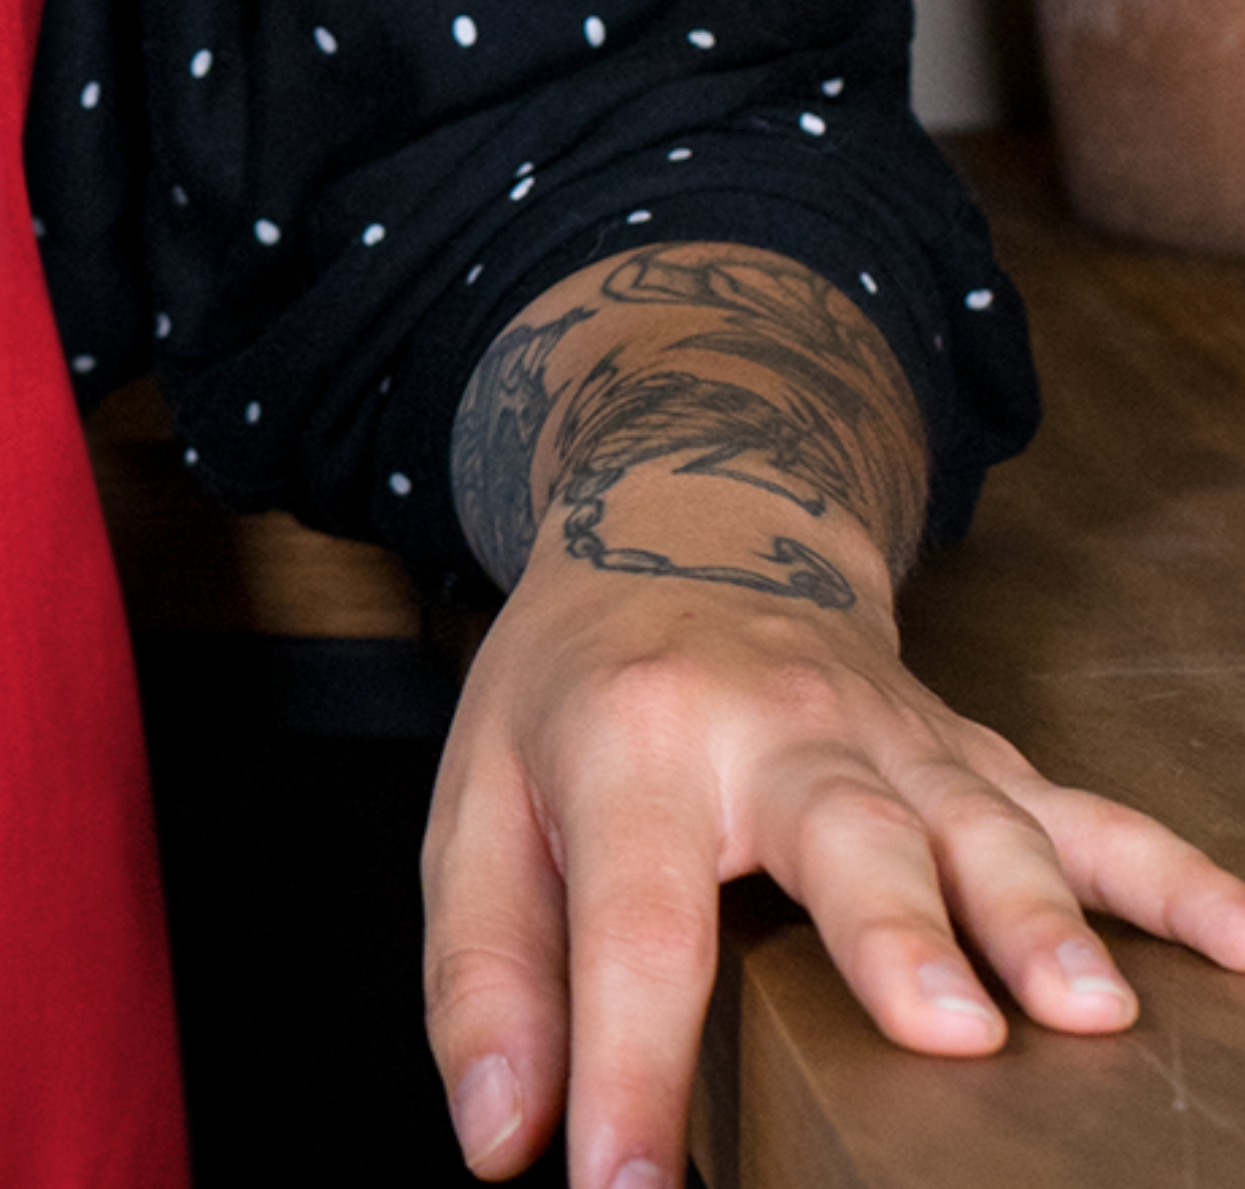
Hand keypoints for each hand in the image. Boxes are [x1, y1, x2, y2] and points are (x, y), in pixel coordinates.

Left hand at [428, 243, 1244, 1187]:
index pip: (630, 924)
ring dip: (1041, 915)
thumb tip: (498, 1140)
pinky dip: (1178, 879)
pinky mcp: (977, 754)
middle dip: (895, 932)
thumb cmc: (572, 696)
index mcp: (632, 745)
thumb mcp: (479, 805)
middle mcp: (778, 732)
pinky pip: (1088, 813)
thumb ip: (485, 975)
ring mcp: (896, 738)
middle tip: (948, 1031)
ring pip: (978, 823)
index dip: (626, 1066)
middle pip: (840, 834)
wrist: (676, 527)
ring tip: (1095, 1017)